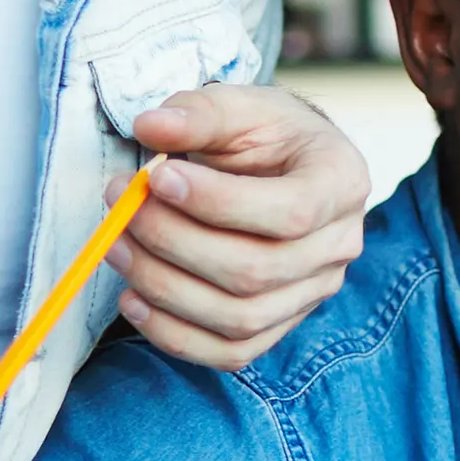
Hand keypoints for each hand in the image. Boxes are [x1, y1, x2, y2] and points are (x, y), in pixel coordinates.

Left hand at [114, 86, 368, 367]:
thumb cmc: (266, 134)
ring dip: (164, 288)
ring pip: (240, 317)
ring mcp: (314, 292)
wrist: (287, 165)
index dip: (219, 204)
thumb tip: (150, 127)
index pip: (291, 212)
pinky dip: (174, 335)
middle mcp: (339, 246)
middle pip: (257, 271)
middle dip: (174, 243)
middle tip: (123, 208)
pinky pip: (231, 353)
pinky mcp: (281, 324)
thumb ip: (198, 112)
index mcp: (342, 182)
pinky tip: (134, 300)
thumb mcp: (240, 106)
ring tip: (117, 247)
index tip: (157, 177)